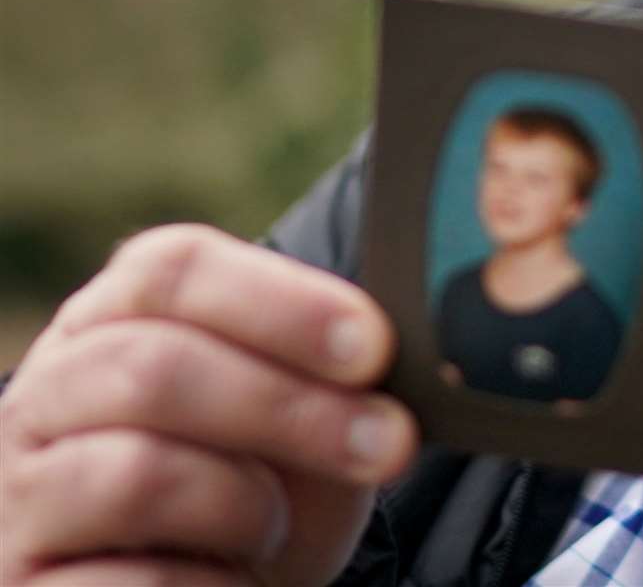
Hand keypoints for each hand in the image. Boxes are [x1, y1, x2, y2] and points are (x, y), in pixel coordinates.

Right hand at [0, 223, 417, 585]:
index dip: (282, 303)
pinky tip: (238, 584)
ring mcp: (19, 494)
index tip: (374, 346)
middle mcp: (49, 391)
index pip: (173, 270)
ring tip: (275, 526)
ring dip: (245, 501)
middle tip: (388, 444)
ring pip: (137, 471)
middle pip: (156, 366)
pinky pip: (126, 582)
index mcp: (119, 317)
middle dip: (292, 407)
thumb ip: (343, 378)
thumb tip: (419, 360)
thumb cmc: (257, 489)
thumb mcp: (308, 422)